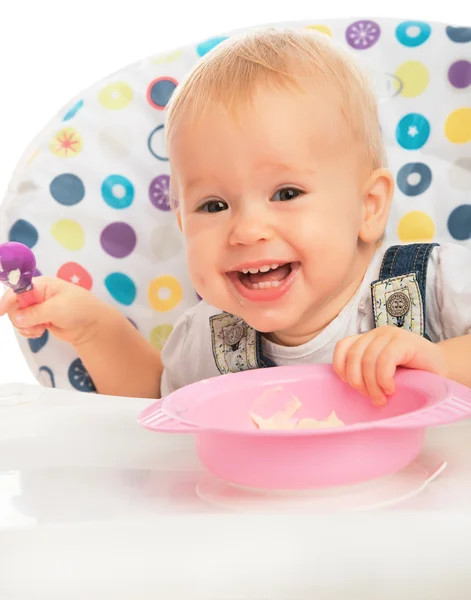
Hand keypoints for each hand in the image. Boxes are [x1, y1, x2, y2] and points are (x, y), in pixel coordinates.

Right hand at [0, 276, 116, 346]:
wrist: (92, 325)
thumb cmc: (79, 309)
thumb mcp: (58, 309)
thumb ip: (35, 313)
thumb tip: (17, 319)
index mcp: (41, 285)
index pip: (17, 290)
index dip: (7, 301)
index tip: (1, 313)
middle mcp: (36, 294)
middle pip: (14, 307)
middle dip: (20, 319)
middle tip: (34, 325)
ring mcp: (37, 308)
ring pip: (18, 318)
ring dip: (26, 327)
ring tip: (41, 329)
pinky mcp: (39, 319)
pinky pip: (25, 326)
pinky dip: (29, 331)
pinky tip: (41, 331)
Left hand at [333, 326, 445, 405]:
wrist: (441, 368)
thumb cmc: (409, 375)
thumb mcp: (380, 373)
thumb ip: (364, 373)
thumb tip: (343, 388)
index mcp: (367, 340)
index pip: (342, 346)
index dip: (341, 367)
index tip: (349, 385)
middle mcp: (376, 334)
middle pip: (354, 356)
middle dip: (358, 382)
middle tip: (372, 398)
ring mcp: (390, 335)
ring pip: (368, 360)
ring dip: (372, 385)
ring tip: (382, 398)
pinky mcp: (405, 341)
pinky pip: (385, 360)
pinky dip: (384, 378)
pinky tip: (391, 388)